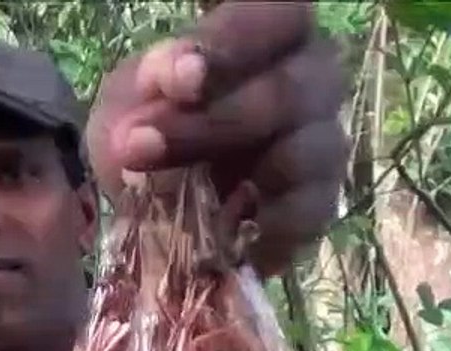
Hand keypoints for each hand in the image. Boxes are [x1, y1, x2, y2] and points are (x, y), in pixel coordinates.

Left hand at [85, 1, 348, 276]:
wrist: (150, 211)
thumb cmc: (148, 131)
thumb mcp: (128, 101)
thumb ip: (149, 82)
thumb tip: (176, 78)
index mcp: (268, 32)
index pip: (276, 15)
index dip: (230, 45)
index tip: (177, 80)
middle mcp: (311, 78)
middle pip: (287, 91)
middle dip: (212, 124)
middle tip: (142, 148)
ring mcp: (322, 142)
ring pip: (304, 151)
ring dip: (236, 178)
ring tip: (176, 197)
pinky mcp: (320, 205)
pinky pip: (308, 211)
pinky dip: (261, 223)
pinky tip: (221, 229)